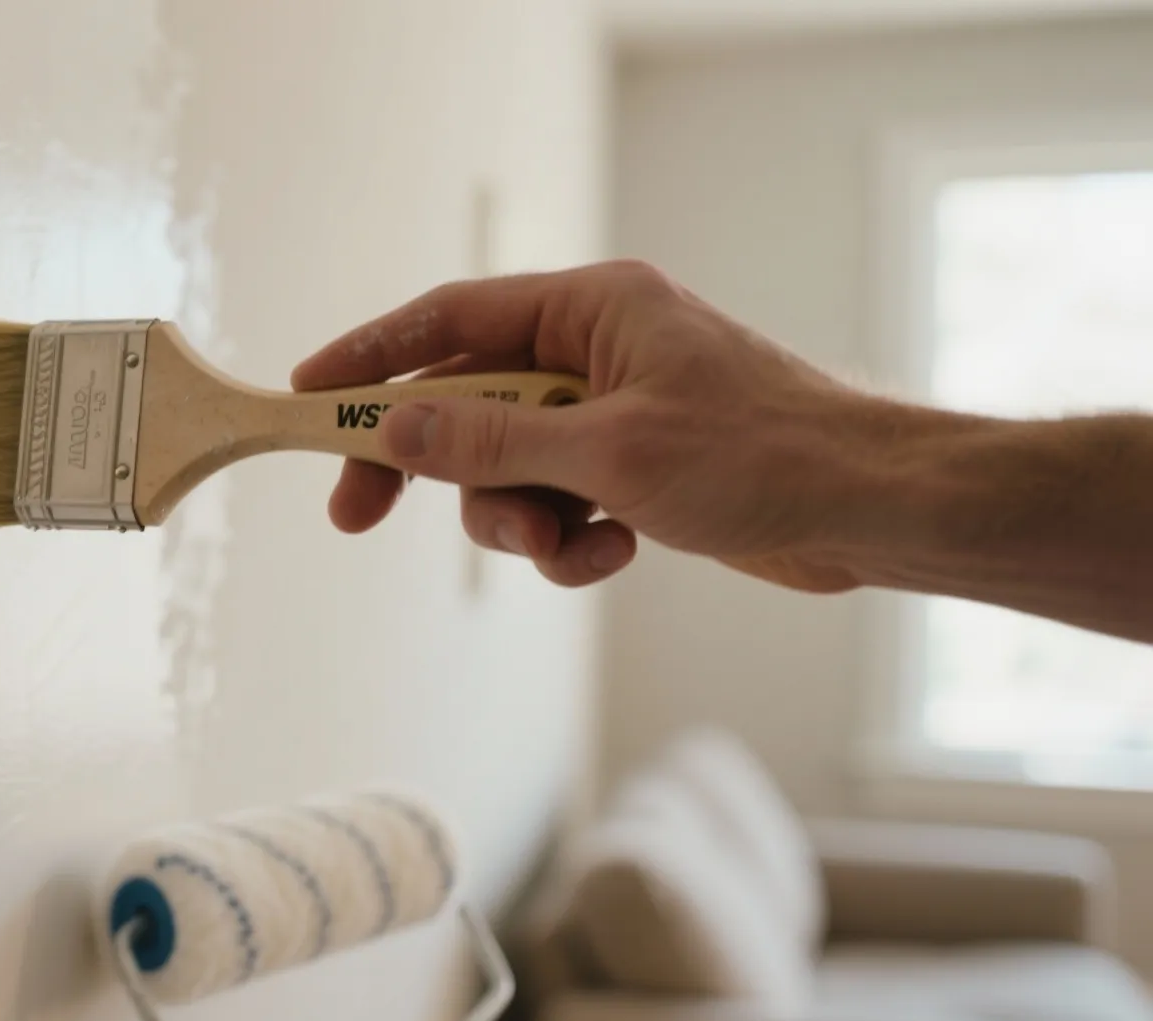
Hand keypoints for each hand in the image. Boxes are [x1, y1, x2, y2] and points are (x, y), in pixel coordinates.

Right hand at [290, 260, 888, 591]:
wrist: (872, 513)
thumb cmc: (764, 456)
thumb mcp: (607, 452)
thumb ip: (490, 443)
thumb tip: (392, 427)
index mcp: (591, 307)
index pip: (451, 319)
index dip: (371, 354)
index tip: (307, 391)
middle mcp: (595, 351)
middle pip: (464, 403)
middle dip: (427, 467)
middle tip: (355, 516)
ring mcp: (612, 413)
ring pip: (506, 472)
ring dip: (521, 523)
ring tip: (571, 545)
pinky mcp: (631, 471)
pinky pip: (556, 506)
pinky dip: (572, 543)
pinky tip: (618, 553)